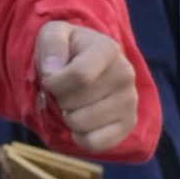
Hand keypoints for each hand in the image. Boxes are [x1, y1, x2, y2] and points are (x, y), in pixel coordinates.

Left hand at [33, 19, 140, 153]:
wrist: (87, 66)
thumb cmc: (68, 51)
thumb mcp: (53, 35)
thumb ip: (50, 43)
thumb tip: (52, 70)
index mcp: (108, 50)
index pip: (80, 76)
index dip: (54, 83)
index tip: (50, 78)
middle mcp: (125, 74)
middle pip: (74, 103)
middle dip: (59, 99)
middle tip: (67, 90)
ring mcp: (129, 101)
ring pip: (81, 124)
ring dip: (68, 117)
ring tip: (75, 103)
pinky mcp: (128, 124)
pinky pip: (95, 143)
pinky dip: (81, 137)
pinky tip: (84, 122)